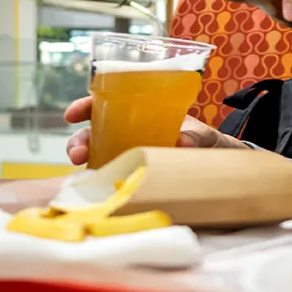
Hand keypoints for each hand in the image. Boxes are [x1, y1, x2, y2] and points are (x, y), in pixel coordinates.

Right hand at [63, 96, 245, 164]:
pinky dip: (100, 182)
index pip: (106, 105)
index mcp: (141, 114)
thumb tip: (183, 142)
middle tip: (78, 153)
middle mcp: (129, 134)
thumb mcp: (206, 135)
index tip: (72, 114)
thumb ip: (197, 135)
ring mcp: (129, 156)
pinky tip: (96, 187)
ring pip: (97, 156)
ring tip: (84, 169)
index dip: (85, 107)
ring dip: (86, 161)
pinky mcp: (134, 176)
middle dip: (78, 140)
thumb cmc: (207, 142)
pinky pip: (111, 178)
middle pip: (93, 133)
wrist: (218, 164)